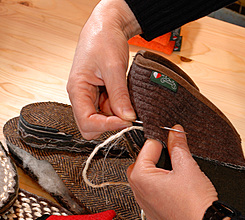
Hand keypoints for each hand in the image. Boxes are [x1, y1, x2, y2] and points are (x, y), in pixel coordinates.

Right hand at [67, 0, 141, 139]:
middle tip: (126, 112)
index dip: (107, 125)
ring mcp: (89, 97)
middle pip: (91, 126)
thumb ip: (119, 95)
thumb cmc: (103, 40)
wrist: (106, 26)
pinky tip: (123, 95)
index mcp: (77, 90)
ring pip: (101, 120)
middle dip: (109, 123)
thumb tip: (127, 117)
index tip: (125, 121)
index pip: (87, 122)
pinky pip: (108, 110)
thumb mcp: (114, 67)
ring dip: (115, 114)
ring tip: (124, 96)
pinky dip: (118, 107)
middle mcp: (80, 97)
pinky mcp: (98, 96)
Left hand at [127, 125, 217, 219]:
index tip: (171, 144)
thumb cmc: (194, 201)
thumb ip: (178, 146)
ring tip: (174, 179)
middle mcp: (138, 195)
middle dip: (152, 160)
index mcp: (141, 178)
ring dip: (155, 179)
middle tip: (170, 160)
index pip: (146, 149)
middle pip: (139, 168)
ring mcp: (145, 210)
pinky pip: (152, 203)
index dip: (160, 144)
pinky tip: (175, 197)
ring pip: (145, 186)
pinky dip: (160, 197)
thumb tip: (175, 131)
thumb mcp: (187, 166)